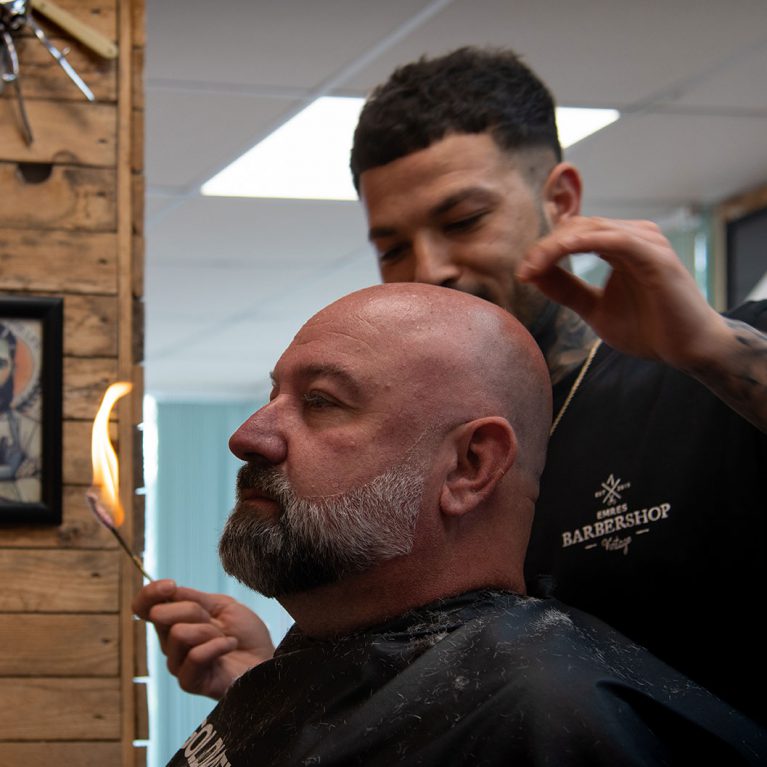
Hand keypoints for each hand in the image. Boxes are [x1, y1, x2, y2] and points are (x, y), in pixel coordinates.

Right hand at [132, 579, 274, 699]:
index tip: (170, 585)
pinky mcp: (190, 682)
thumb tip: (168, 591)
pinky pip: (195, 656)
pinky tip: (231, 645)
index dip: (150, 594)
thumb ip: (193, 599)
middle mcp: (171, 644)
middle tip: (214, 619)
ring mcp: (179, 665)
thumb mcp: (221, 606)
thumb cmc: (245, 634)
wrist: (266, 659)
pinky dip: (218, 646)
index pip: (144, 608)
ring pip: (179, 634)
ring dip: (209, 631)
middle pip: (161, 616)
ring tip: (226, 638)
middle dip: (193, 609)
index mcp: (175, 623)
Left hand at [518, 216, 727, 368]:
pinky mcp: (655, 255)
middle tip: (524, 271)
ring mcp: (646, 242)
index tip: (523, 272)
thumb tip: (533, 275)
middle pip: (578, 227)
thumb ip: (567, 290)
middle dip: (545, 247)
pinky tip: (561, 252)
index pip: (574, 232)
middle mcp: (633, 236)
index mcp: (618, 245)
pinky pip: (613, 240)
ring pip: (591, 229)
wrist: (688, 349)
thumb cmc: (648, 328)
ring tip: (534, 267)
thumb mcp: (595, 308)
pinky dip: (584, 243)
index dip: (545, 247)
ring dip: (556, 246)